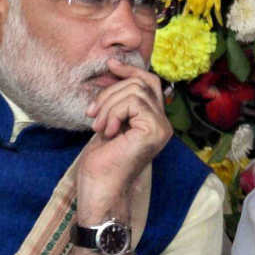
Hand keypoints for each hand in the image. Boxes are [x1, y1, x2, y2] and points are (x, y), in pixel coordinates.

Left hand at [76, 58, 172, 223]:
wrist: (100, 189)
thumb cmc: (101, 163)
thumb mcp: (109, 122)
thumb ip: (118, 101)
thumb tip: (115, 68)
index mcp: (152, 120)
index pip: (149, 82)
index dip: (130, 70)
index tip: (110, 64)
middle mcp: (163, 123)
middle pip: (140, 83)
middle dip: (109, 93)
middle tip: (91, 114)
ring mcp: (161, 127)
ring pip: (135, 91)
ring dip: (108, 105)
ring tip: (98, 126)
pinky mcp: (155, 130)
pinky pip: (133, 102)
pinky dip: (113, 113)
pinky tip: (108, 132)